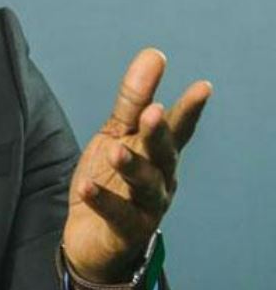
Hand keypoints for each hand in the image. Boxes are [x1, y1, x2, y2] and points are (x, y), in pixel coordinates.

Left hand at [62, 48, 211, 283]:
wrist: (92, 235)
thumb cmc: (112, 178)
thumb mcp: (117, 133)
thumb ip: (133, 99)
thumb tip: (154, 53)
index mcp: (159, 153)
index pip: (177, 128)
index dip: (189, 109)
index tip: (203, 86)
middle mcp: (160, 179)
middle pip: (163, 154)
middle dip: (159, 134)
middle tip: (152, 113)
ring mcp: (146, 207)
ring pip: (146, 185)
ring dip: (132, 166)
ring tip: (115, 151)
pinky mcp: (125, 231)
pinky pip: (117, 215)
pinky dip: (103, 200)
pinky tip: (86, 187)